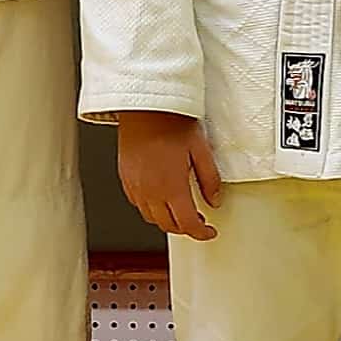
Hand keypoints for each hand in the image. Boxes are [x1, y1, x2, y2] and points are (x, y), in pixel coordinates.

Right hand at [117, 112, 221, 242]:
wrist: (144, 107)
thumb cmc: (170, 121)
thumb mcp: (201, 149)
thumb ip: (209, 179)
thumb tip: (215, 200)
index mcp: (172, 187)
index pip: (188, 224)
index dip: (201, 233)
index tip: (209, 232)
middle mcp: (151, 191)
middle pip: (168, 226)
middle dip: (186, 228)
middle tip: (198, 222)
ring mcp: (136, 186)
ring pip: (151, 218)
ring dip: (167, 220)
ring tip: (179, 210)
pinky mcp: (125, 178)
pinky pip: (138, 204)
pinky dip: (151, 208)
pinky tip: (160, 197)